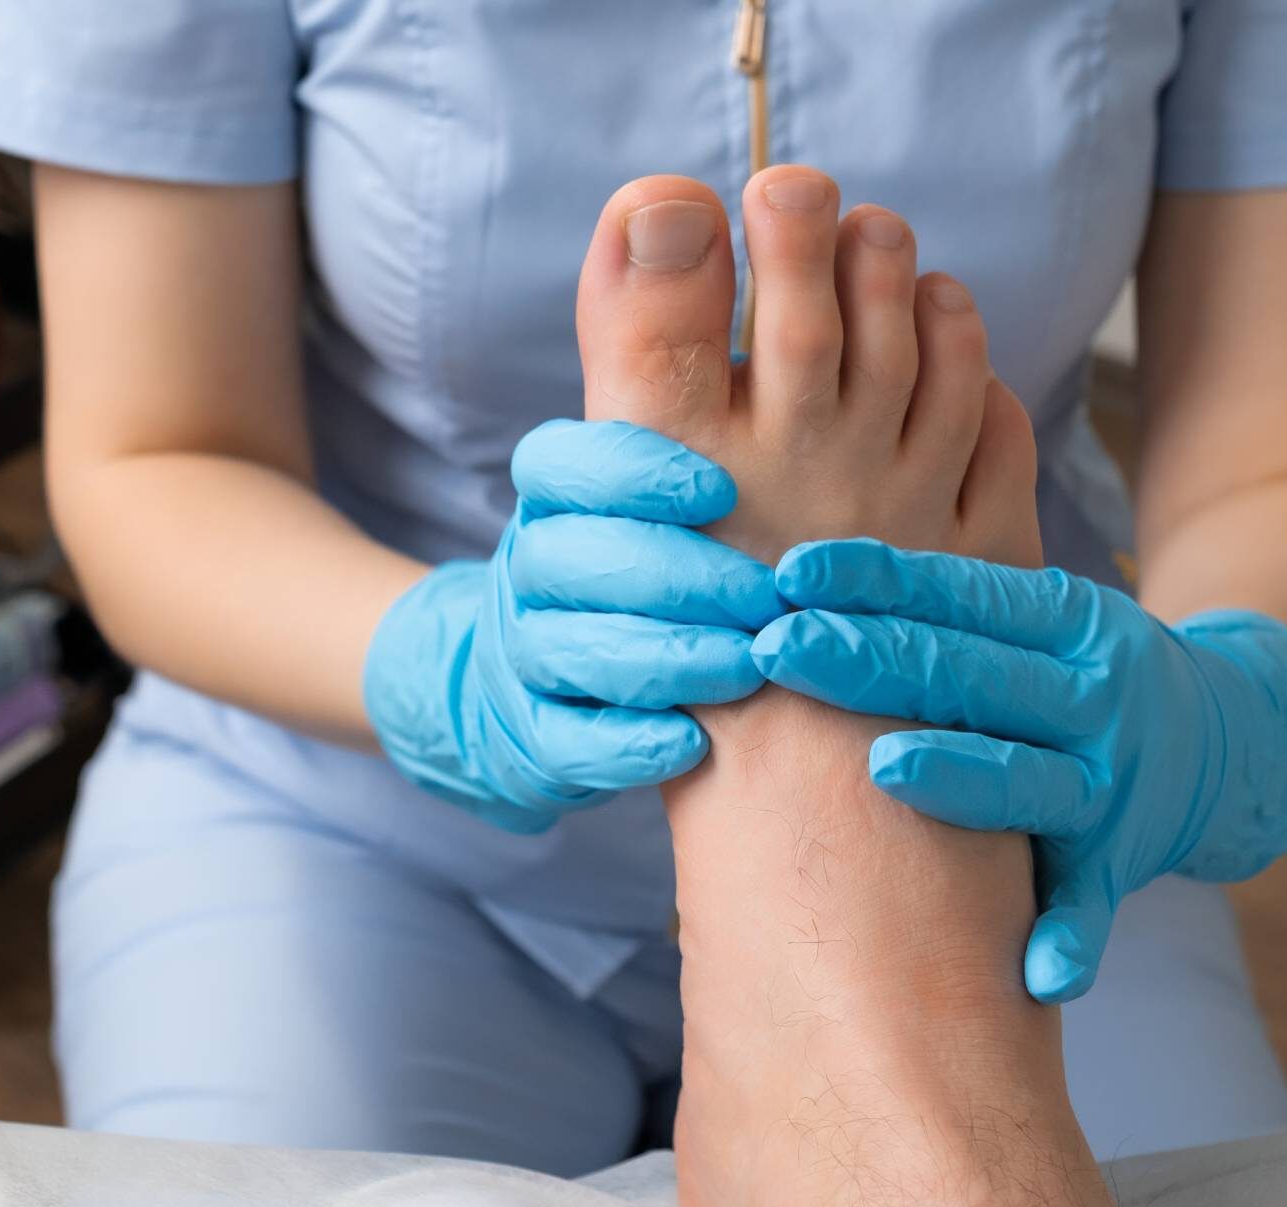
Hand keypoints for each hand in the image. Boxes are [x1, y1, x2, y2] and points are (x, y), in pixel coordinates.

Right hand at [365, 419, 780, 832]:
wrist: (546, 689)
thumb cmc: (650, 580)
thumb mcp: (661, 511)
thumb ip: (706, 457)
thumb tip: (763, 383)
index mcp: (553, 504)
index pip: (559, 464)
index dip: (634, 470)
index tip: (720, 490)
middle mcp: (527, 572)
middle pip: (571, 558)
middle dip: (677, 576)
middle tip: (764, 597)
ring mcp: (522, 656)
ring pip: (570, 648)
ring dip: (665, 659)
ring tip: (746, 665)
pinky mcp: (530, 736)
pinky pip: (566, 739)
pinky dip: (629, 743)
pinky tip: (692, 742)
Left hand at [751, 538, 1286, 1002]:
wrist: (1233, 744)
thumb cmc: (1091, 675)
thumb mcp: (1050, 617)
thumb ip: (956, 605)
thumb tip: (810, 574)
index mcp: (1066, 622)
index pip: (958, 593)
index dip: (876, 580)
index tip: (792, 572)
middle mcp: (1093, 695)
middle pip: (970, 675)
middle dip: (870, 658)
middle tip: (779, 647)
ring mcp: (1112, 781)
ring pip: (1028, 777)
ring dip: (961, 773)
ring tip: (887, 768)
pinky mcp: (1124, 859)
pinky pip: (1093, 902)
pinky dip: (1071, 937)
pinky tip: (1040, 974)